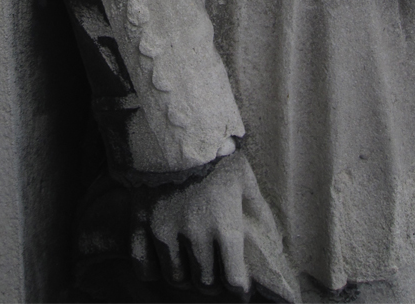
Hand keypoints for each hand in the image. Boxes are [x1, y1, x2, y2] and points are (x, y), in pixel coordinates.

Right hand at [129, 150, 295, 300]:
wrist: (174, 127)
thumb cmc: (215, 152)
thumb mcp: (243, 177)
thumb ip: (256, 209)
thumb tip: (272, 237)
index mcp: (225, 225)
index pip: (233, 282)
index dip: (238, 289)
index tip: (239, 285)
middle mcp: (195, 234)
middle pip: (205, 283)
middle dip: (213, 283)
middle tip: (215, 273)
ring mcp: (165, 230)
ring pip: (176, 277)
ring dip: (185, 275)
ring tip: (189, 264)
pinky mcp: (141, 222)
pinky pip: (142, 264)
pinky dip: (152, 269)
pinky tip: (161, 262)